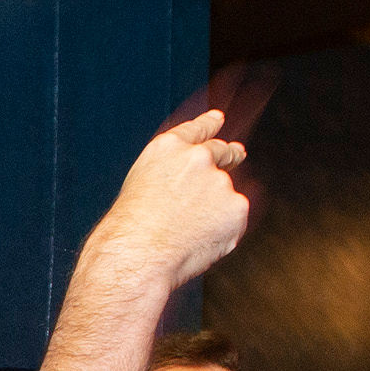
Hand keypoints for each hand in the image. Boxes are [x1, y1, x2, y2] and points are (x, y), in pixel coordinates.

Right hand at [98, 109, 249, 284]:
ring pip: (225, 196)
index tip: (218, 117)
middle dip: (231, 154)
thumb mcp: (142, 185)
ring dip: (214, 211)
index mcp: (168, 148)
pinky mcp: (236, 207)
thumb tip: (202, 188)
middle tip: (237, 154)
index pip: (195, 130)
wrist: (138, 253)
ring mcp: (220, 181)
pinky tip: (197, 243)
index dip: (209, 122)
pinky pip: (233, 222)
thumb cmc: (131, 228)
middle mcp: (197, 157)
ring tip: (184, 234)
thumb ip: (172, 175)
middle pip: (222, 152)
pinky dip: (222, 232)